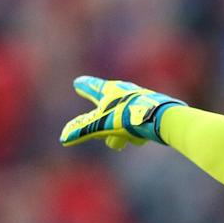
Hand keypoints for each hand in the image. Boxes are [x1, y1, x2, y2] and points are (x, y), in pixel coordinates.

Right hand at [59, 75, 185, 149]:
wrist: (159, 118)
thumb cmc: (127, 117)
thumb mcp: (100, 126)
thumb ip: (81, 131)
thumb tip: (63, 138)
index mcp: (110, 91)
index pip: (92, 88)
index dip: (85, 86)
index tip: (78, 83)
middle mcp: (125, 92)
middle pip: (109, 104)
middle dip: (104, 116)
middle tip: (102, 121)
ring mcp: (139, 100)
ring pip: (123, 116)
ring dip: (122, 130)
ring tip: (123, 139)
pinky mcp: (152, 111)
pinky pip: (138, 123)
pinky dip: (136, 131)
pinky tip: (140, 137)